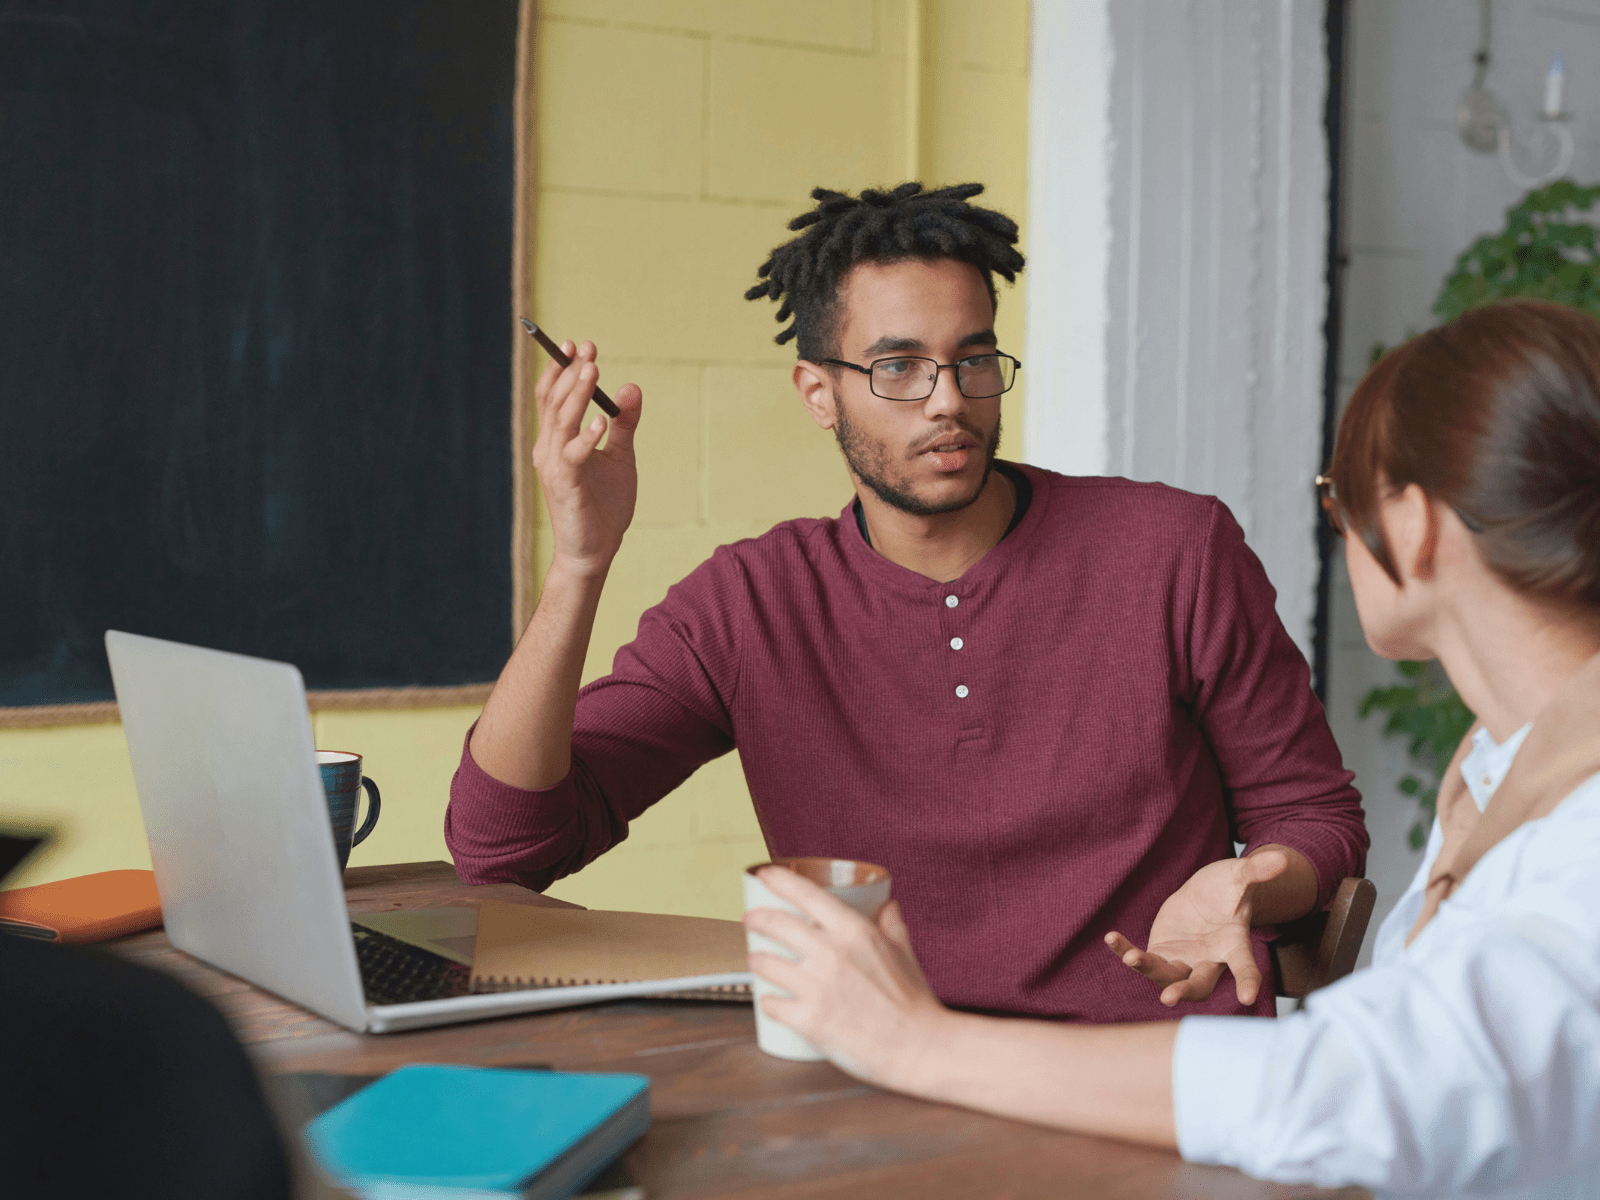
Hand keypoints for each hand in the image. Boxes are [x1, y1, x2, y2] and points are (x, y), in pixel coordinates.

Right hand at [531, 340, 642, 578]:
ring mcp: (555, 467)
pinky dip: (586, 437)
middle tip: (587, 348)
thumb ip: (625, 424)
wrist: (594, 550)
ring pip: (561, 422)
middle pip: (554, 401)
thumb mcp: (620, 457)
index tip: (579, 344)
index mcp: (557, 440)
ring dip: (576, 394)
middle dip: (569, 372)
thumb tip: (631, 387)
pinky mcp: (567, 486)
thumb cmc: (603, 505)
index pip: (553, 397)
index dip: (561, 369)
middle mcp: (549, 449)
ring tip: (592, 370)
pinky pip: (574, 456)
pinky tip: (602, 422)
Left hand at [742, 867, 948, 1089]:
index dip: (778, 879)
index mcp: (854, 931)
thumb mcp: (904, 952)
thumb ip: (892, 925)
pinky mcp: (808, 1020)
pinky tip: (771, 1000)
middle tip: (750, 920)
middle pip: (775, 924)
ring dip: (756, 960)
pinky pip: (770, 1003)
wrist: (919, 1048)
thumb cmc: (914, 1002)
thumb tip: (887, 905)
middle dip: (755, 919)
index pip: (805, 893)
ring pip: (764, 962)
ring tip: (757, 961)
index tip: (764, 874)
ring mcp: (817, 987)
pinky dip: (767, 1001)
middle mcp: (831, 954)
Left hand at [1103, 850, 1290, 1006]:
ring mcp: (1183, 960)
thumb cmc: (1228, 888)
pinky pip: (1142, 959)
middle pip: (1199, 983)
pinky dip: (1125, 951)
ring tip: (1131, 957)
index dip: (1247, 982)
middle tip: (1168, 997)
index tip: (1247, 999)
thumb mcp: (1239, 876)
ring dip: (1147, 969)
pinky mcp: (1161, 954)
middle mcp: (1208, 960)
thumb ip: (1257, 871)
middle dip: (1184, 991)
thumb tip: (1281, 858)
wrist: (1206, 896)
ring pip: (1166, 975)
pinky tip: (1111, 938)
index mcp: (1233, 945)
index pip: (1244, 966)